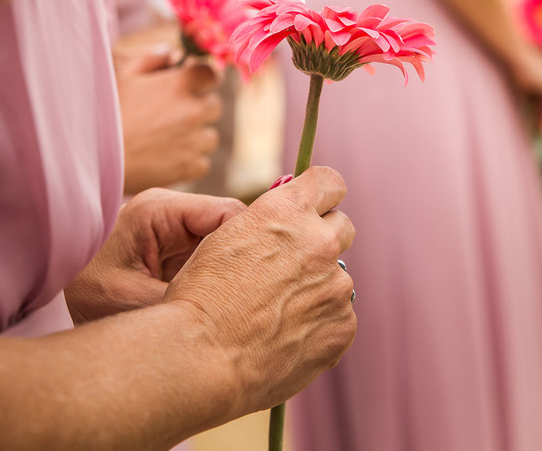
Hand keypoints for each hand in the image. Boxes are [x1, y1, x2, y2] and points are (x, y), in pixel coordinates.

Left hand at [65, 189, 245, 323]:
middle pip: (233, 226)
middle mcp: (173, 211)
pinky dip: (222, 279)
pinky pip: (214, 257)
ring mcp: (177, 228)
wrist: (55, 290)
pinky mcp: (178, 247)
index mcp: (160, 210)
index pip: (228, 213)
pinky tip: (227, 304)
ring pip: (228, 243)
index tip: (265, 281)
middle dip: (247, 258)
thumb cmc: (84, 290)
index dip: (252, 243)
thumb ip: (181, 301)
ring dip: (234, 271)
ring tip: (244, 304)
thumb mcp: (132, 300)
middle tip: (261, 297)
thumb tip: (231, 311)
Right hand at [114, 44, 223, 192]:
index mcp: (178, 85)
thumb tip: (170, 52)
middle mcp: (192, 111)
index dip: (203, 78)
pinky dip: (190, 160)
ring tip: (169, 138)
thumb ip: (150, 59)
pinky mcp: (189, 167)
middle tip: (174, 113)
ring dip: (196, 135)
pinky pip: (203, 162)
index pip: (212, 74)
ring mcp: (193, 141)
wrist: (93, 157)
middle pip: (215, 105)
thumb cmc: (105, 113)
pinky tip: (168, 157)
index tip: (191, 84)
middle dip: (200, 106)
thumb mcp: (123, 77)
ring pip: (210, 135)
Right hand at [164, 167, 356, 412]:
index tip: (315, 208)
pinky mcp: (343, 326)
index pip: (330, 182)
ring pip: (336, 280)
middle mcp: (318, 242)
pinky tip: (284, 339)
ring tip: (275, 316)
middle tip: (292, 267)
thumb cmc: (199, 299)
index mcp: (286, 212)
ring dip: (316, 290)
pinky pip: (338, 318)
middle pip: (342, 228)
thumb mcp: (224, 239)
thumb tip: (287, 223)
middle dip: (322, 241)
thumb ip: (266, 225)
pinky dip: (318, 326)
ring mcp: (335, 286)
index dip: (322, 195)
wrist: (201, 358)